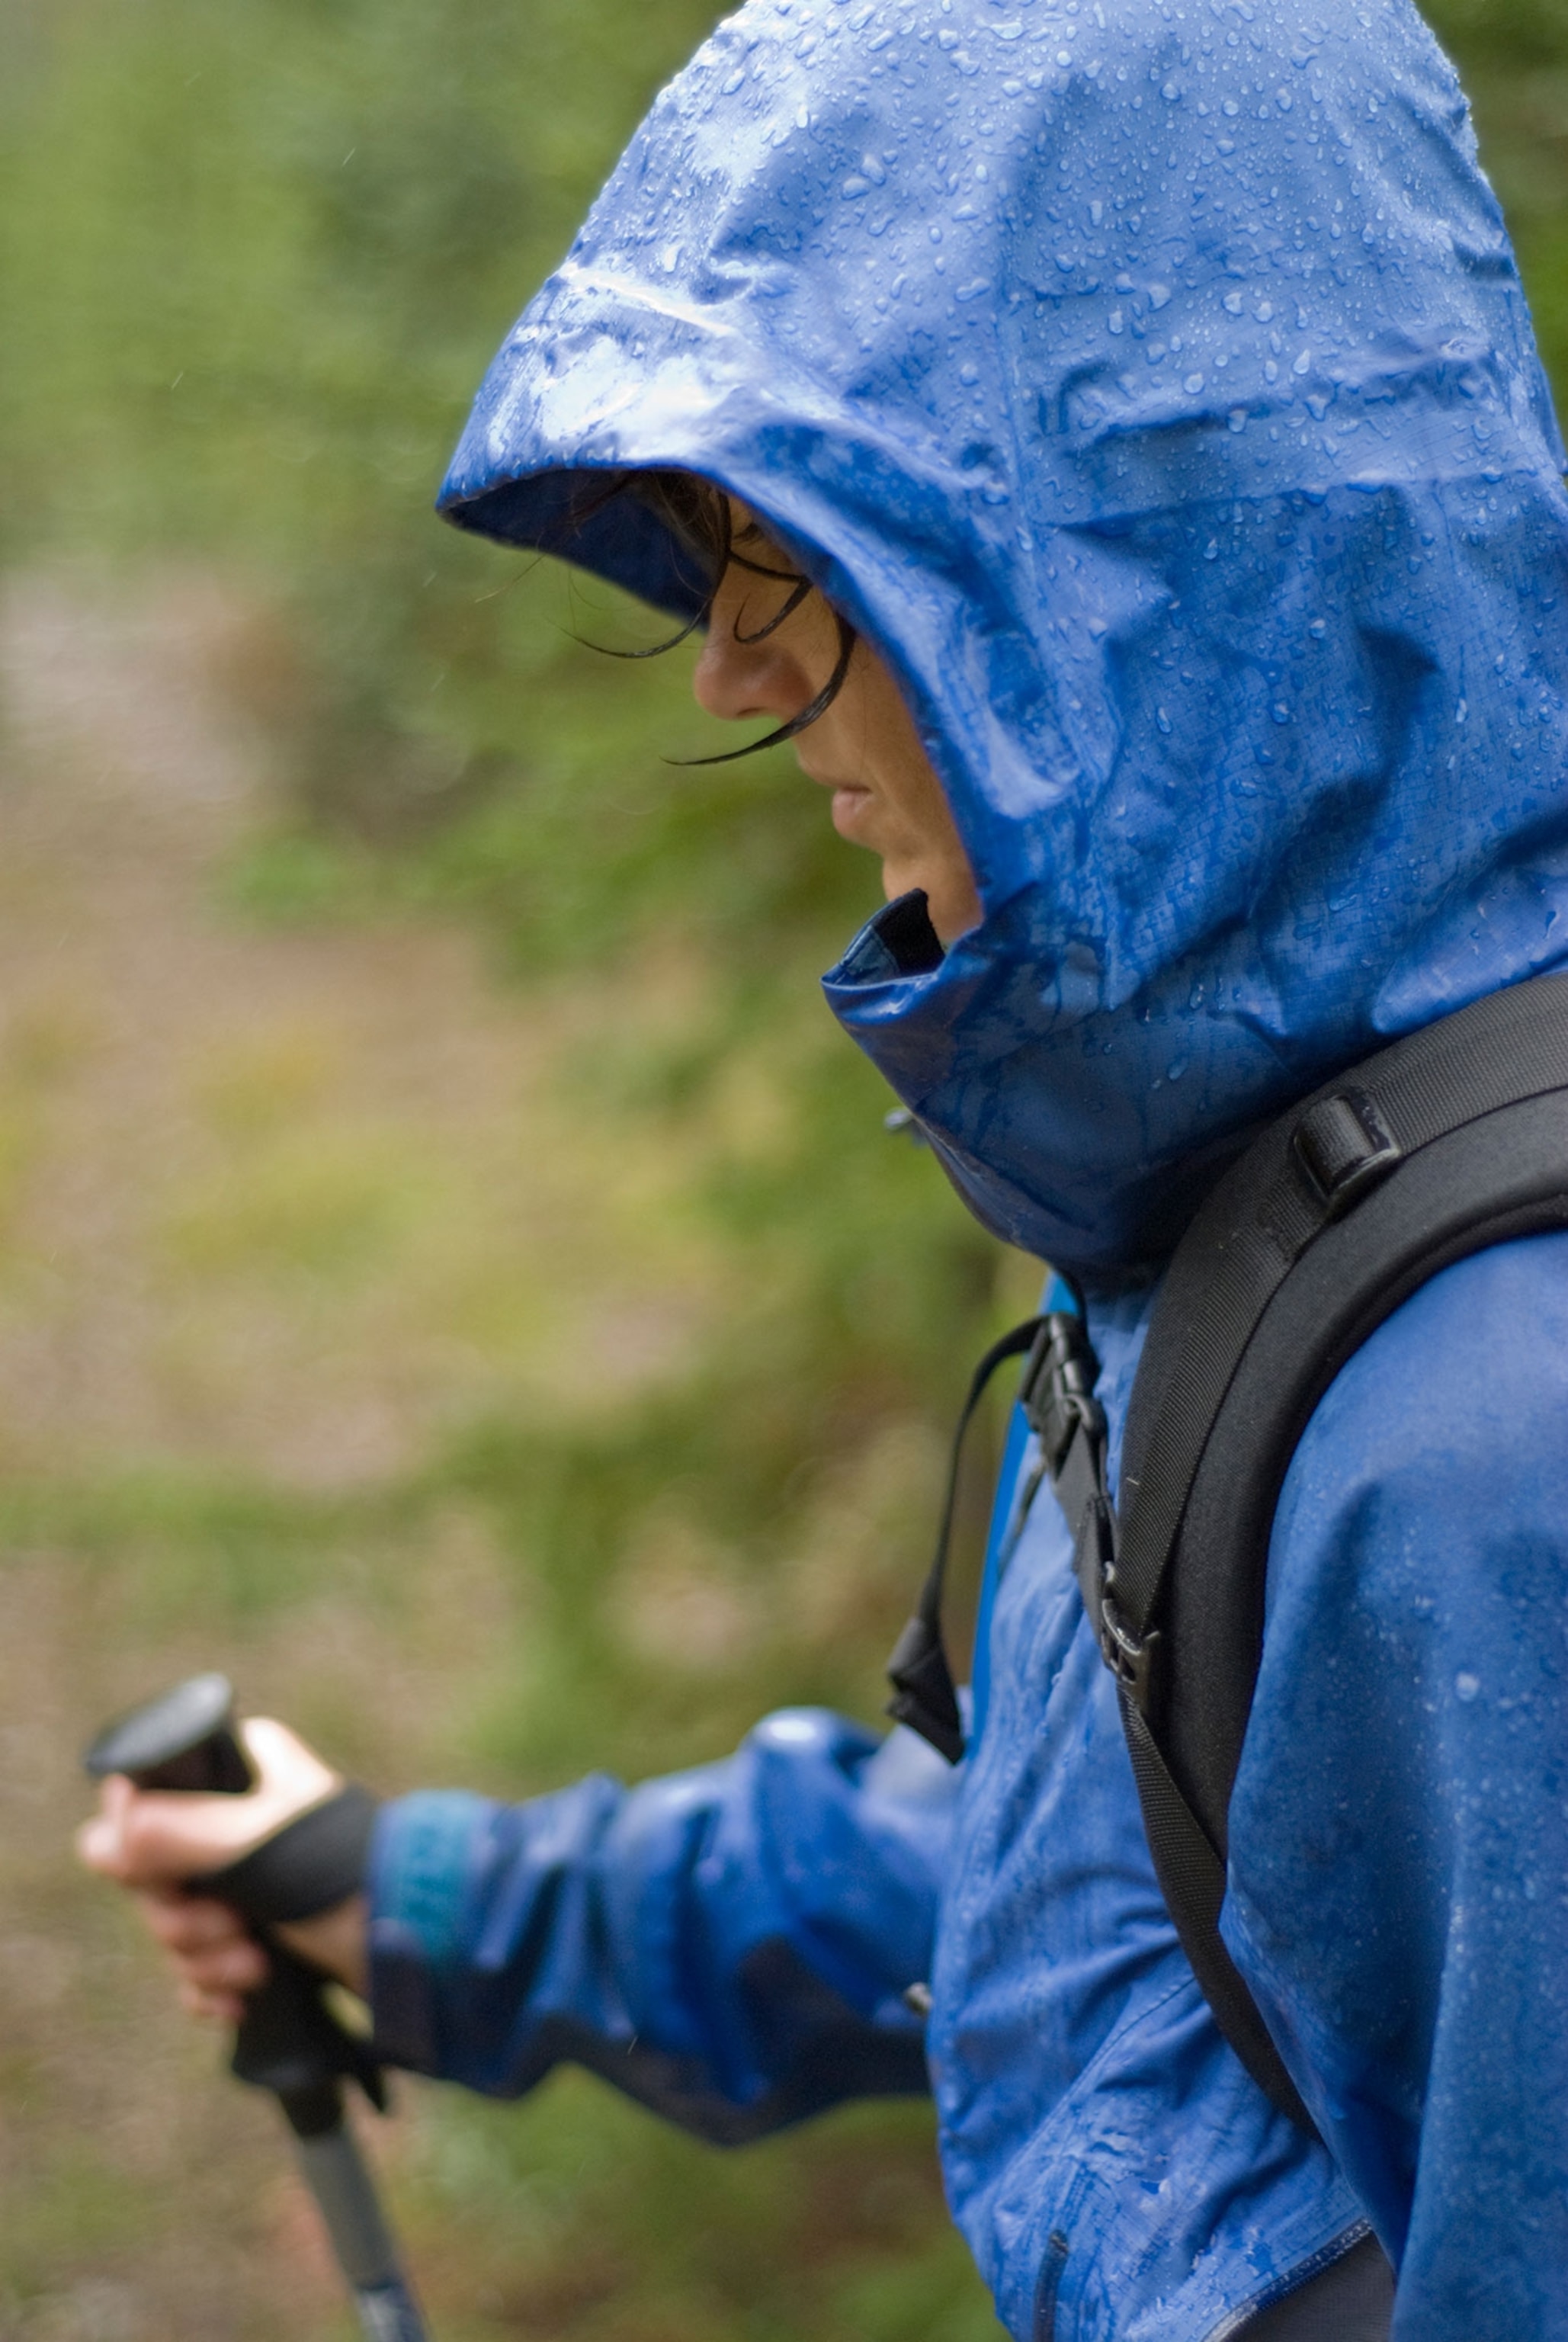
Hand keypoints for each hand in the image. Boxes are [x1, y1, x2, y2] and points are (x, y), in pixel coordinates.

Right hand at [76, 1716, 369, 2020]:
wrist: (421, 1947)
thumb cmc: (348, 1878)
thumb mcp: (259, 1846)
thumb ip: (175, 1834)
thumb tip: (100, 1840)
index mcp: (241, 1771)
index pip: (141, 1803)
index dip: (141, 1854)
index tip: (168, 1878)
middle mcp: (237, 1818)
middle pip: (150, 1876)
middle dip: (183, 1920)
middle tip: (233, 1928)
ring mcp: (247, 1880)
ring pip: (173, 1926)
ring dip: (205, 1960)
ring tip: (256, 1967)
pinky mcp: (258, 1934)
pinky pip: (198, 1967)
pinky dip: (214, 1990)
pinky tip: (243, 2001)